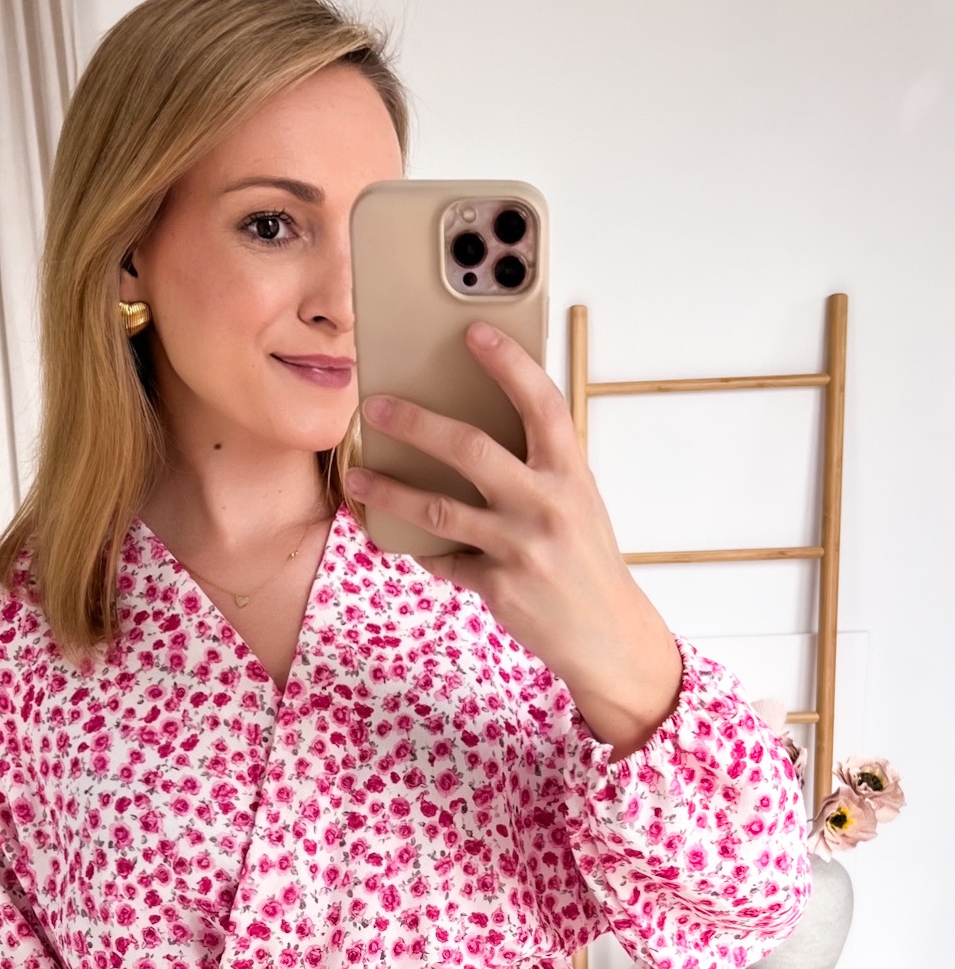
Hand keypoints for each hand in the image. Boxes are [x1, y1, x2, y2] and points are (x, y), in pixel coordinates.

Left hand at [345, 320, 683, 761]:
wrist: (608, 635)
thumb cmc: (585, 558)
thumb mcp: (577, 502)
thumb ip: (538, 467)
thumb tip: (472, 431)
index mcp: (572, 473)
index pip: (542, 403)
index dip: (509, 364)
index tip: (473, 333)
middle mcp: (548, 505)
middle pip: (471, 450)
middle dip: (416, 423)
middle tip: (375, 405)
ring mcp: (522, 547)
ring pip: (438, 509)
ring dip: (389, 492)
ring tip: (358, 479)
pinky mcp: (500, 586)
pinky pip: (445, 560)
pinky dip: (423, 550)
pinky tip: (402, 540)